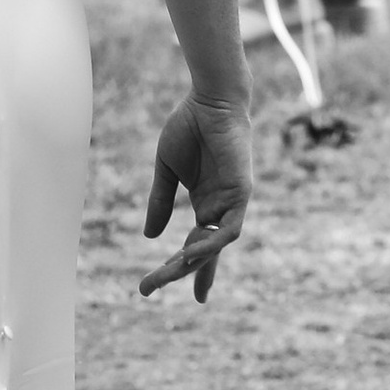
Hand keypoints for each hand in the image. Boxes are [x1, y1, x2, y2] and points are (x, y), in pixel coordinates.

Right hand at [138, 93, 252, 301]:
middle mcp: (220, 207)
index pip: (196, 245)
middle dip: (177, 272)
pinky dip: (212, 242)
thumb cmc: (190, 128)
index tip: (164, 289)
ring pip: (216, 244)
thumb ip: (160, 202)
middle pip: (202, 251)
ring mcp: (233, 201)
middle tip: (147, 289)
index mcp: (204, 203)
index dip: (186, 269)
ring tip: (168, 272)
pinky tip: (191, 253)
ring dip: (193, 262)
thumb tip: (150, 237)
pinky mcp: (242, 192)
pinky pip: (229, 226)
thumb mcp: (167, 171)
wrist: (210, 100)